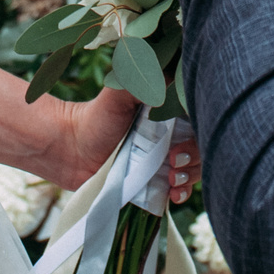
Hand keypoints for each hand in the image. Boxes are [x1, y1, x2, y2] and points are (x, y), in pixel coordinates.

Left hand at [56, 88, 202, 203]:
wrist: (71, 151)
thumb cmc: (96, 117)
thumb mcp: (118, 94)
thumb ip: (140, 82)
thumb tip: (168, 79)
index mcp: (169, 109)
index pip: (200, 117)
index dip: (200, 127)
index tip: (181, 137)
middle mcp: (173, 133)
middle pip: (202, 144)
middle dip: (194, 154)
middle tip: (173, 160)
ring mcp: (167, 159)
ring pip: (196, 167)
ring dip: (190, 175)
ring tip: (171, 178)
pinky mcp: (158, 182)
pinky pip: (181, 189)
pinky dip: (183, 192)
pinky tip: (174, 193)